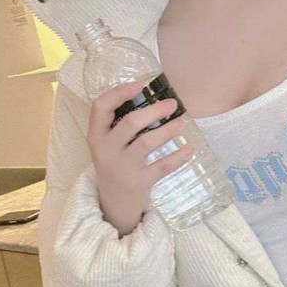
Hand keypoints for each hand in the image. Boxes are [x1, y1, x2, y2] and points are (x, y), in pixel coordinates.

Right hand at [86, 81, 193, 233]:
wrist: (114, 202)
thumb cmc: (115, 162)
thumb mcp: (108, 143)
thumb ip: (120, 123)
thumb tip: (153, 97)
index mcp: (96, 135)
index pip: (100, 107)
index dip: (120, 92)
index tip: (141, 84)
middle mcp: (105, 150)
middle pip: (130, 123)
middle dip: (154, 110)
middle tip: (172, 104)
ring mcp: (122, 168)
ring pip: (147, 142)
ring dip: (168, 129)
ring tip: (183, 121)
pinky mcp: (139, 183)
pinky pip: (163, 166)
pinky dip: (179, 156)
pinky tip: (191, 147)